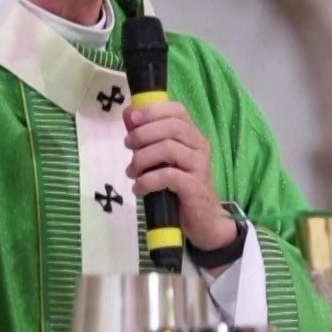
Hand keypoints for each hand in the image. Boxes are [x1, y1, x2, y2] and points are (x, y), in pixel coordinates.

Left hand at [124, 101, 238, 254]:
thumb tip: (128, 114)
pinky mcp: (194, 187)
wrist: (204, 221)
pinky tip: (139, 189)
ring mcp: (199, 166)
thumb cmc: (180, 188)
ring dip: (142, 158)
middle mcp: (200, 146)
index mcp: (193, 136)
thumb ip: (147, 137)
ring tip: (131, 172)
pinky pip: (168, 176)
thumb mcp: (162, 160)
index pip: (177, 111)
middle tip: (127, 145)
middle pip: (172, 127)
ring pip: (168, 149)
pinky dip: (148, 181)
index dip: (153, 110)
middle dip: (143, 133)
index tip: (131, 118)